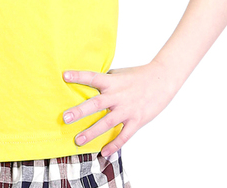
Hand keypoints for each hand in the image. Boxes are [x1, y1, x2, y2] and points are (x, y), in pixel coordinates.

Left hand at [62, 60, 176, 155]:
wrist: (162, 80)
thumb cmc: (137, 76)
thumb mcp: (119, 74)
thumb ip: (104, 81)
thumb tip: (87, 85)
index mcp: (112, 81)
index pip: (92, 77)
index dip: (78, 76)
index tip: (64, 76)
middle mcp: (118, 95)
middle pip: (97, 103)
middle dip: (80, 111)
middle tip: (66, 117)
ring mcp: (127, 109)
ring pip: (107, 123)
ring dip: (92, 132)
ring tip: (78, 140)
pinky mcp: (137, 120)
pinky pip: (124, 135)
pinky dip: (115, 145)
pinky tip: (104, 152)